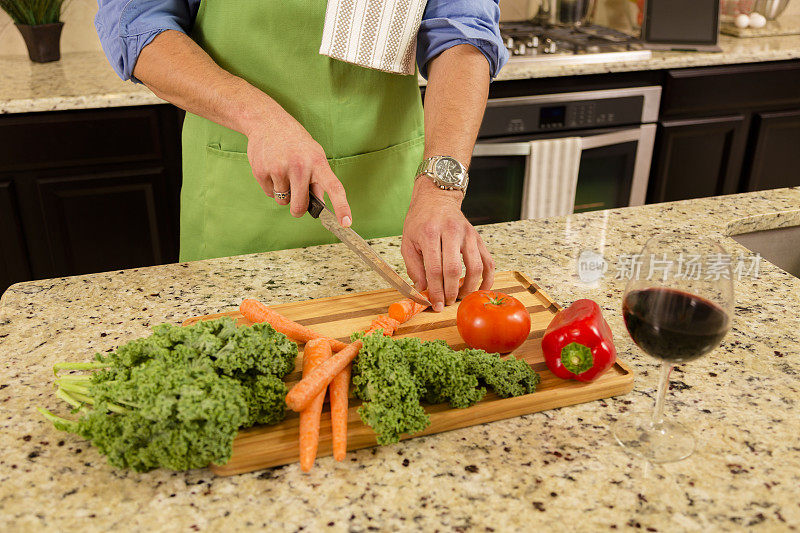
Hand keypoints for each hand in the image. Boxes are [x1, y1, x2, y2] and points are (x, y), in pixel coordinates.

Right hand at [243, 109, 351, 225]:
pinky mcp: (261, 171)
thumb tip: (320, 205)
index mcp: (317, 162)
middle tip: (297, 196)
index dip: (342, 207)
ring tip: (282, 171)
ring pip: (283, 201)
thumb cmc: (295, 142)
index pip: (334, 187)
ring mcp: (279, 169)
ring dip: (284, 194)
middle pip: (299, 207)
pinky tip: (272, 169)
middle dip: (298, 208)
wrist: (267, 121)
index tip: (346, 223)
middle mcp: (300, 166)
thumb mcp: (313, 155)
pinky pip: (270, 194)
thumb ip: (318, 180)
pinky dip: (271, 187)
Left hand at [401, 178, 494, 310]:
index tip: (435, 305)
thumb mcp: (408, 242)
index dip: (436, 291)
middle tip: (447, 303)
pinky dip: (487, 278)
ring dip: (469, 287)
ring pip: (475, 266)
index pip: (435, 268)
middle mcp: (451, 232)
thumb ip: (413, 267)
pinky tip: (480, 289)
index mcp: (430, 233)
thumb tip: (423, 290)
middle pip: (454, 269)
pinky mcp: (478, 238)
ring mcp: (468, 234)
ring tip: (460, 297)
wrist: (436, 198)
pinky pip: (488, 261)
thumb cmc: (420, 222)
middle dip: (451, 291)